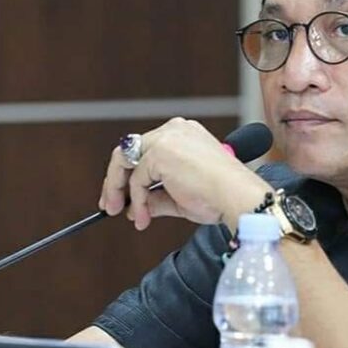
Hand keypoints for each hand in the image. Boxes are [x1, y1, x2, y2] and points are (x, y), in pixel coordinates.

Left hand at [98, 117, 272, 230]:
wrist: (236, 197)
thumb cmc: (221, 196)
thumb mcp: (181, 197)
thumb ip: (156, 198)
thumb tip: (135, 208)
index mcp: (185, 134)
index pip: (146, 149)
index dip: (130, 174)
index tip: (123, 197)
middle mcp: (175, 130)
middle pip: (129, 151)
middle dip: (116, 182)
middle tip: (111, 206)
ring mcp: (166, 139)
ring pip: (124, 161)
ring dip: (119, 191)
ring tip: (123, 214)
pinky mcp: (159, 152)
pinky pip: (136, 180)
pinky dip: (136, 201)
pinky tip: (144, 217)